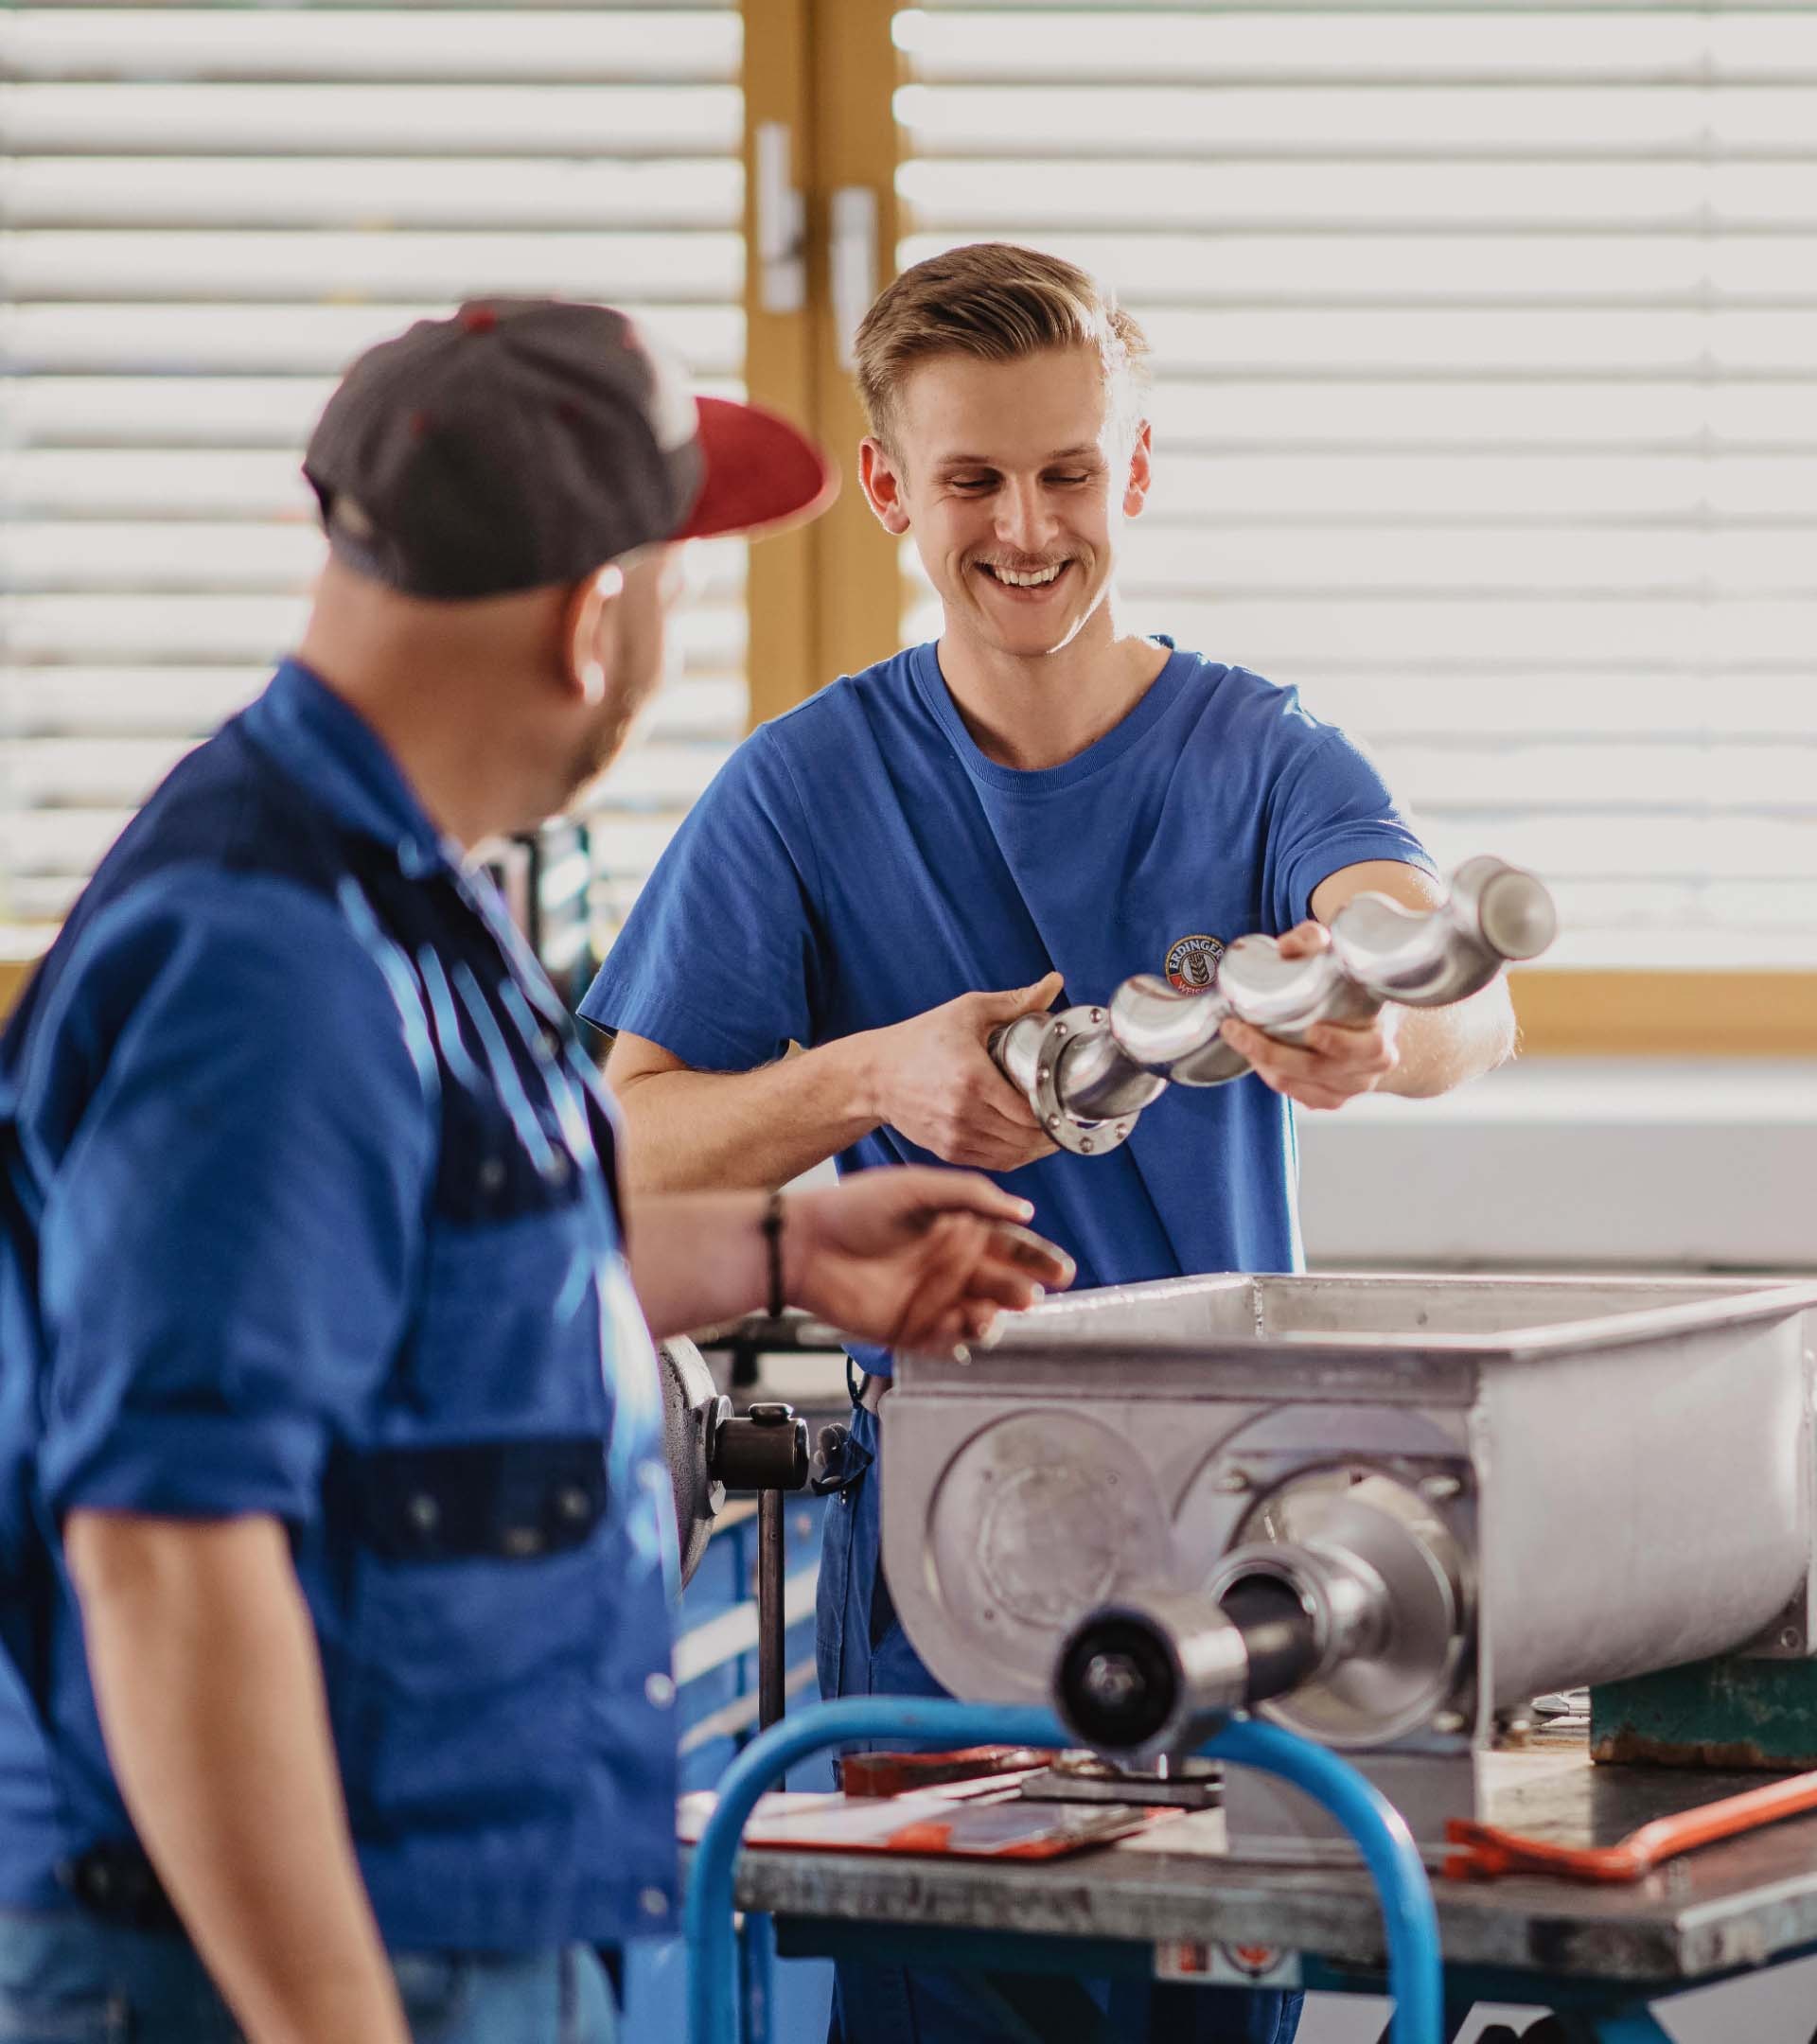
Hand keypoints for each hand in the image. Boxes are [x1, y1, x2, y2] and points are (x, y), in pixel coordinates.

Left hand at [786, 1168, 1075, 1348]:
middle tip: (1026, 1295)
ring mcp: (932, 1299)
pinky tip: (955, 1329)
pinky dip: (957, 1340)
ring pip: (980, 1317)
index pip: (1010, 1245)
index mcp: (958, 1229)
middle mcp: (951, 1266)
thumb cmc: (856, 1208)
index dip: (1038, 1257)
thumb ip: (972, 1195)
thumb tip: (1023, 1209)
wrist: (804, 1246)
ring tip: (985, 1313)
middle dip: (1020, 1291)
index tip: (1062, 1269)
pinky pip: (946, 1342)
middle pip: (1003, 1284)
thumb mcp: (918, 1188)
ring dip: (991, 1318)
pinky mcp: (910, 1330)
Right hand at [868, 973, 1064, 1169]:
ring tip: (1054, 1131)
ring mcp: (955, 1137)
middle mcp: (963, 1114)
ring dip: (1039, 1148)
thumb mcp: (967, 1011)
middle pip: (1025, 1138)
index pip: (1029, 1111)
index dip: (1056, 1111)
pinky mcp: (948, 1151)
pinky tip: (1029, 1143)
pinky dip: (1017, 1156)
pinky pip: (995, 1163)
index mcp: (972, 1079)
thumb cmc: (921, 1039)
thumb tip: (1054, 982)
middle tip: (1069, 1117)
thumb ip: (1015, 1001)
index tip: (1070, 1101)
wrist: (875, 1075)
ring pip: (1014, 1155)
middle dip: (1053, 1131)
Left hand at [1217, 922, 1400, 1111]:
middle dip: (1273, 1052)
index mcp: (1382, 1041)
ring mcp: (1347, 1090)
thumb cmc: (1351, 986)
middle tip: (1239, 1029)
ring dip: (1263, 1063)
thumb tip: (1287, 948)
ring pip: (1299, 1085)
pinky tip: (1253, 1055)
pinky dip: (1271, 1076)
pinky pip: (1295, 1094)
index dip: (1340, 1043)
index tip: (1313, 1031)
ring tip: (1237, 1036)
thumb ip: (1314, 942)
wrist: (1370, 1022)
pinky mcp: (1328, 1098)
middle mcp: (1367, 1072)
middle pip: (1318, 1069)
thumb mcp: (1338, 956)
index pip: (1368, 1049)